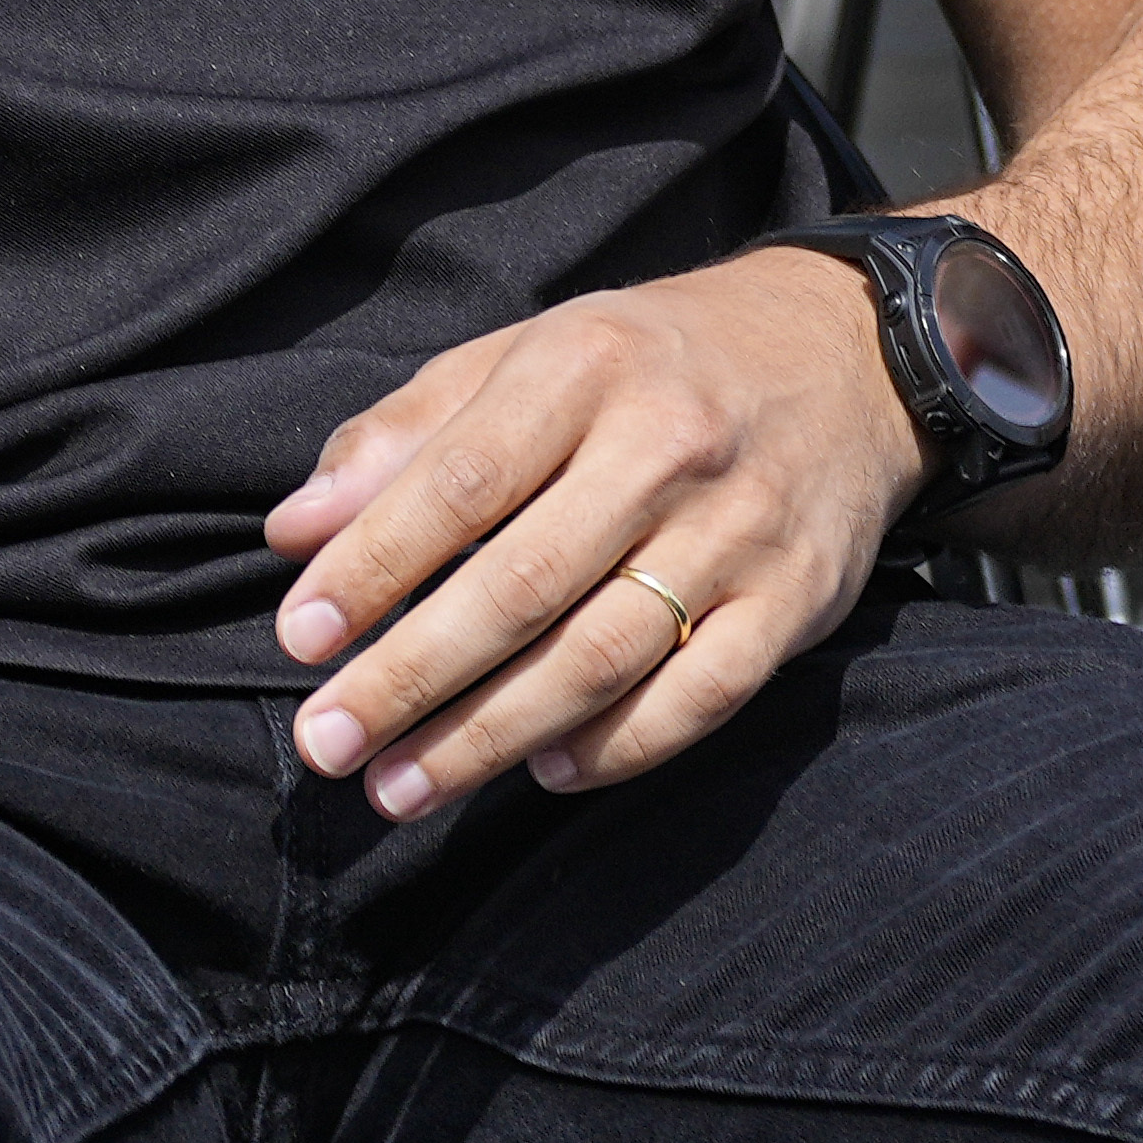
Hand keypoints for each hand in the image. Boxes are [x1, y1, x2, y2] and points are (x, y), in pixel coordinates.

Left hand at [263, 253, 926, 817]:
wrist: (848, 355)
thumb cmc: (649, 363)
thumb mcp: (525, 355)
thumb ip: (403, 438)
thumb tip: (294, 531)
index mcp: (583, 367)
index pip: (458, 482)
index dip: (371, 566)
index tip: (299, 637)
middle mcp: (666, 447)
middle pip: (520, 584)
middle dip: (410, 676)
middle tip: (328, 744)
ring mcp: (740, 530)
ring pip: (603, 654)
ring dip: (493, 735)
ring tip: (403, 787)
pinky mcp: (798, 599)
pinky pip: (703, 694)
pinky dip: (622, 745)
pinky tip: (547, 774)